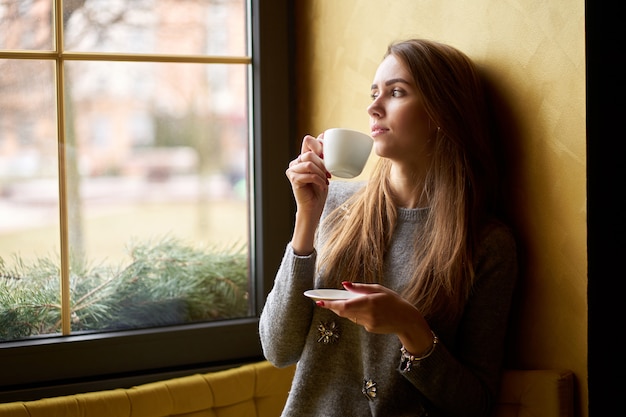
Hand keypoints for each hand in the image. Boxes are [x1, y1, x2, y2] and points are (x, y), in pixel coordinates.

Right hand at [286, 134, 331, 254]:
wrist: (314, 206)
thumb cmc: (319, 188)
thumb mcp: (324, 168)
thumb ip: (322, 154)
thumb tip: (324, 134)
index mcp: (302, 157)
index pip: (308, 141)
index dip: (318, 145)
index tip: (326, 157)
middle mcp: (295, 162)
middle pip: (310, 154)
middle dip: (322, 165)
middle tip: (328, 175)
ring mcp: (292, 170)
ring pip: (310, 164)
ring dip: (321, 174)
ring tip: (325, 181)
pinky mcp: (294, 179)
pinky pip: (310, 175)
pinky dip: (319, 181)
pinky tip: (322, 186)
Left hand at [316, 282, 433, 353]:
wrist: (407, 320)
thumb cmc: (394, 301)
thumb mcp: (379, 289)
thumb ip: (360, 288)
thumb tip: (344, 285)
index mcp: (370, 302)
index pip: (345, 304)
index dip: (331, 304)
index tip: (319, 302)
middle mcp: (368, 314)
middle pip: (343, 312)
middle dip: (332, 306)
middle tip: (322, 301)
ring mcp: (368, 323)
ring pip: (349, 316)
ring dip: (342, 309)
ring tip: (339, 301)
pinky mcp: (369, 329)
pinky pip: (357, 320)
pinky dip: (355, 313)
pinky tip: (362, 309)